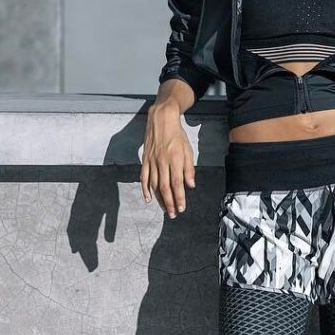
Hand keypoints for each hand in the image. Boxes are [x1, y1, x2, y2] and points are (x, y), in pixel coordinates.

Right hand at [140, 102, 196, 218]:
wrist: (161, 120)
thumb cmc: (177, 135)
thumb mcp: (188, 150)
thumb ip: (189, 169)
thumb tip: (190, 185)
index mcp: (175, 159)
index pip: (177, 183)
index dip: (179, 197)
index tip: (181, 208)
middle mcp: (162, 162)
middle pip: (165, 187)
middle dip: (169, 202)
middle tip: (173, 214)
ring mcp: (152, 161)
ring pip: (154, 185)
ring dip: (159, 199)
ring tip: (164, 209)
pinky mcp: (145, 160)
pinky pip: (144, 178)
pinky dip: (145, 190)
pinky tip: (148, 199)